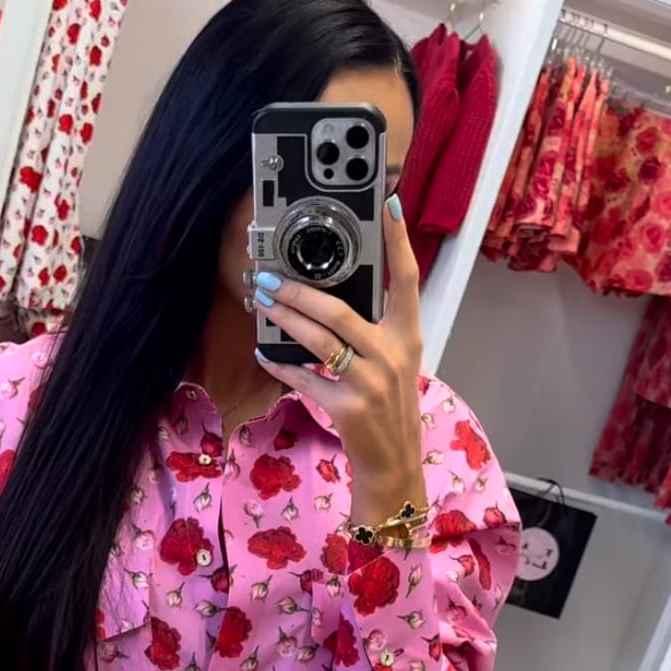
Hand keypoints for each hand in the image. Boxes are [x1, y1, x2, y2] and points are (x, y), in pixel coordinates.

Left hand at [252, 196, 426, 526]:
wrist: (391, 465)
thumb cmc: (385, 409)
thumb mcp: (392, 364)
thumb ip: (371, 331)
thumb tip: (327, 300)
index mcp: (408, 336)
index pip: (407, 279)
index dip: (398, 241)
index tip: (387, 204)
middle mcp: (393, 355)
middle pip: (341, 310)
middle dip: (299, 292)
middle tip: (270, 277)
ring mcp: (372, 382)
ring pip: (320, 340)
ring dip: (285, 320)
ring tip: (262, 303)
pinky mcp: (349, 408)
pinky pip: (306, 378)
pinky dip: (282, 366)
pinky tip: (265, 354)